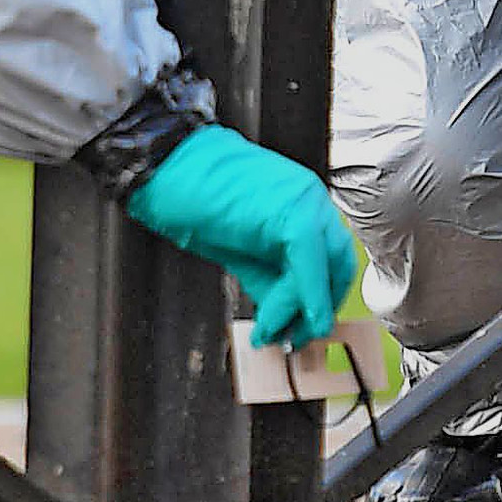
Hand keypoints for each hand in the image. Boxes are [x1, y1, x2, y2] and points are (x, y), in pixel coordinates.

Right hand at [124, 126, 359, 348]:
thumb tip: (282, 312)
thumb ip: (267, 276)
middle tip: (294, 336)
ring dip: (302, 311)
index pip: (331, 258)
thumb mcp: (236, 246)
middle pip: (338, 266)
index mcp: (300, 202)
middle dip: (317, 308)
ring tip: (270, 331)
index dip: (319, 297)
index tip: (302, 325)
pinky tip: (272, 320)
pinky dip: (298, 301)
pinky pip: (310, 268)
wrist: (163, 165)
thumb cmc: (189, 195)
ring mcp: (305, 203)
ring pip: (328, 269)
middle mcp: (310, 199)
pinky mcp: (292, 214)